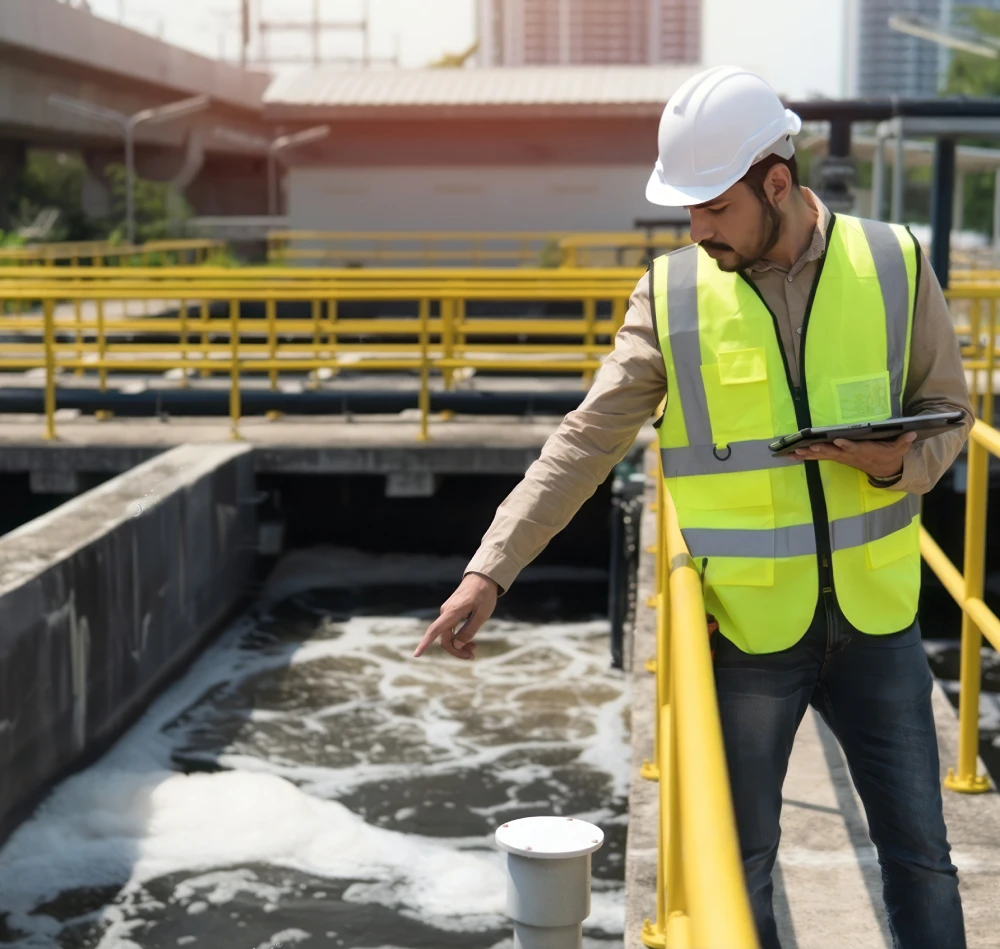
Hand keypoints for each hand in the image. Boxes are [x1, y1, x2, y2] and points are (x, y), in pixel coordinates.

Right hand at [412, 572, 498, 660]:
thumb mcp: (482, 614)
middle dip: (457, 650)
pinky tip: (470, 640)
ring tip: (474, 648)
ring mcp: (447, 611)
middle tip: (473, 655)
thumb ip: (469, 630)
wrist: (482, 577)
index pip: (435, 630)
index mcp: (452, 612)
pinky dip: (459, 637)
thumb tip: (456, 645)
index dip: (425, 643)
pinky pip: (450, 628)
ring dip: (459, 645)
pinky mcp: (451, 611)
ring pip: (448, 635)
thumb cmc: (484, 594)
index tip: (416, 654)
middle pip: (444, 638)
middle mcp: (446, 612)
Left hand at [793, 431, 915, 478]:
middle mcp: (849, 455)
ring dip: (808, 455)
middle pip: (833, 453)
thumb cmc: (889, 454)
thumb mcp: (899, 449)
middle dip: (820, 450)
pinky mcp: (837, 457)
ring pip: (823, 455)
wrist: (884, 469)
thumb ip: (903, 441)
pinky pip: (819, 456)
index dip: (846, 445)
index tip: (838, 441)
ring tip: (793, 453)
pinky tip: (793, 454)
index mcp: (864, 451)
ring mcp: (842, 457)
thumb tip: (912, 433)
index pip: (854, 448)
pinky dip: (807, 455)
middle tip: (806, 448)